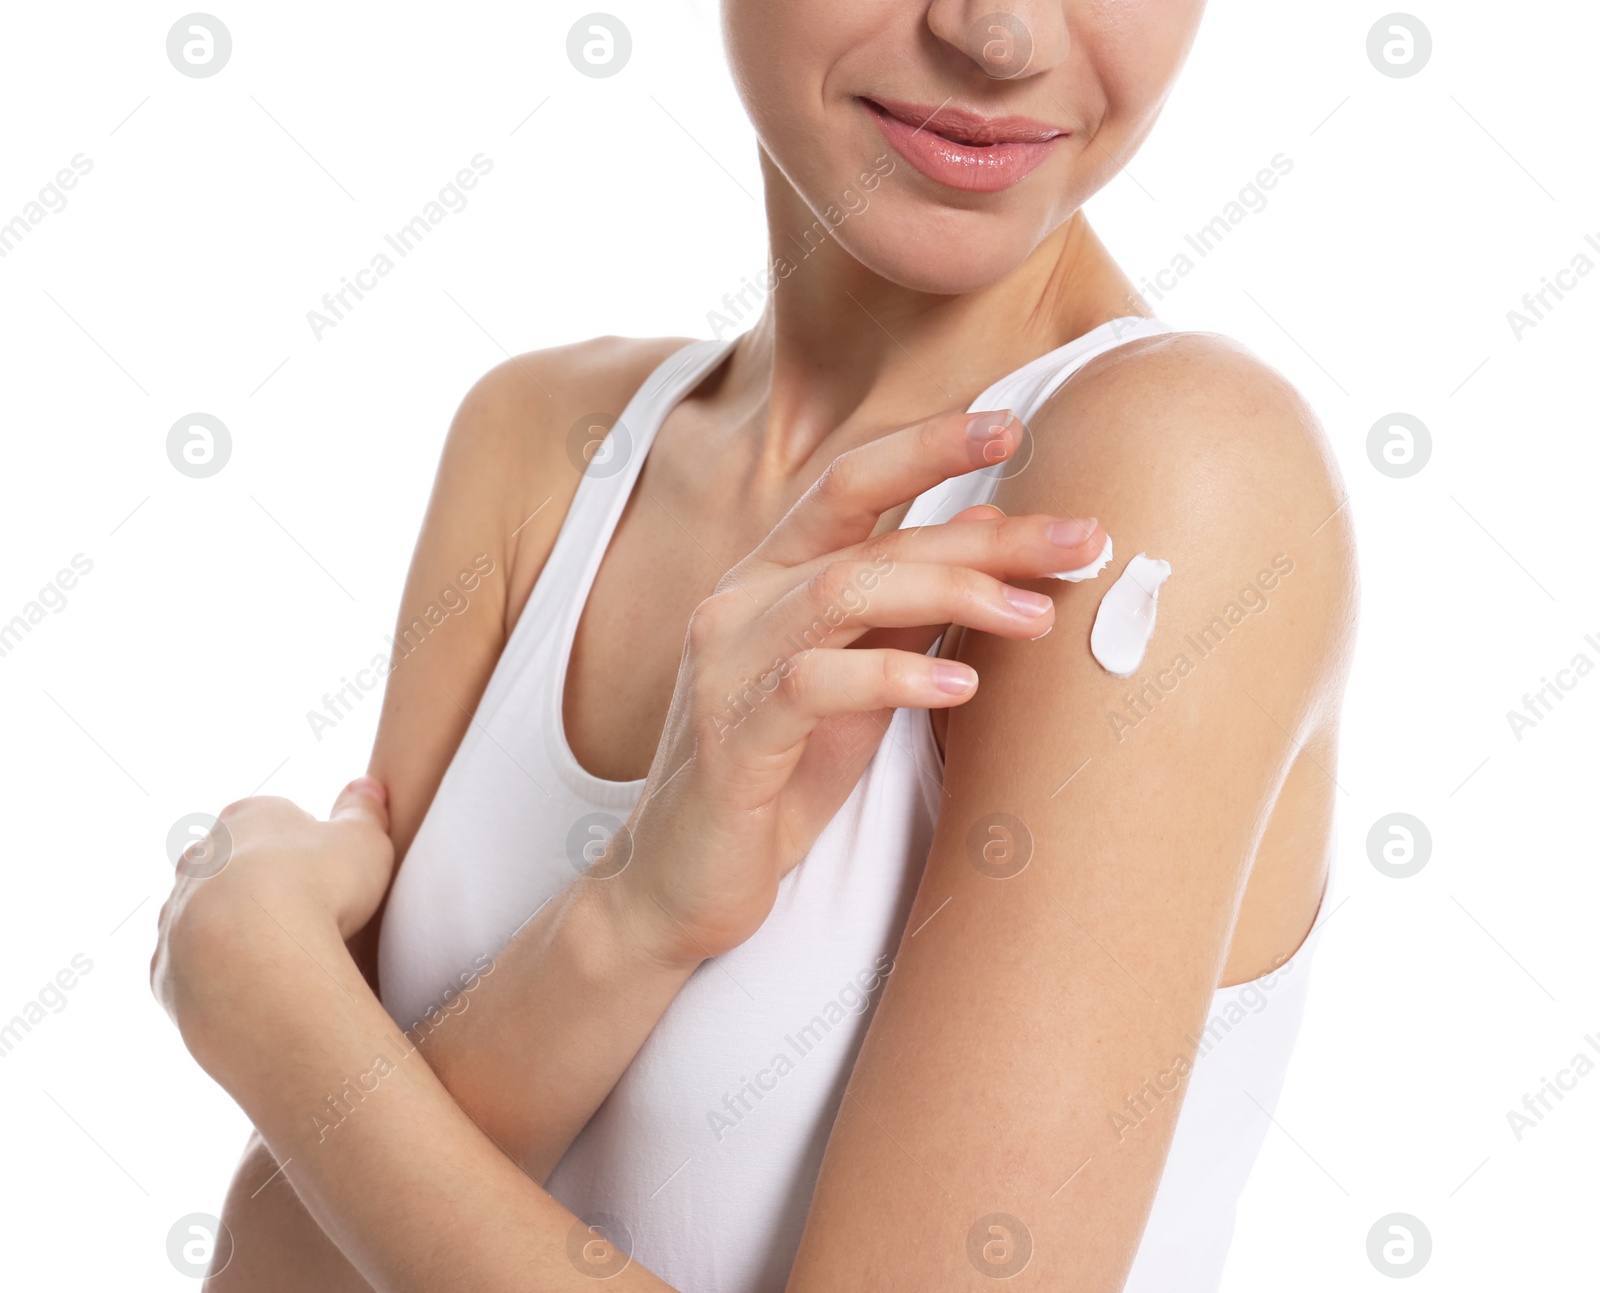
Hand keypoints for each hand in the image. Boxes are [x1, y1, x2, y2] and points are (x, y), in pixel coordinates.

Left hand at [151, 779, 394, 1047]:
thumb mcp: (365, 840)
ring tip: (280, 958)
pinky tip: (252, 989)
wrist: (256, 961)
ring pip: (203, 915)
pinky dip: (219, 976)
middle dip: (260, 883)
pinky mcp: (165, 968)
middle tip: (305, 912)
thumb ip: (364, 812)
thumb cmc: (318, 889)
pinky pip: (191, 969)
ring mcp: (175, 913)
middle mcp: (200, 858)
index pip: (274, 818)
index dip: (305, 843)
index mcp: (248, 817)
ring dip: (234, 931)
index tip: (331, 871)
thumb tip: (366, 788)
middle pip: (229, 862)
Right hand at [610, 409, 1108, 964]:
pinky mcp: (731, 736)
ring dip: (954, 593)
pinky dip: (896, 676)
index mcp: (768, 579)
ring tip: (1037, 617)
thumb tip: (990, 543)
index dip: (927, 446)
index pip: (849, 486)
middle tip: (1082, 541)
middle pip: (871, 536)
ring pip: (845, 589)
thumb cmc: (777, 778)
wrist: (682, 882)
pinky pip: (818, 682)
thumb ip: (903, 615)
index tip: (1014, 425)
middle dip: (985, 532)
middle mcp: (740, 603)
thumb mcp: (854, 685)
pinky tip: (960, 684)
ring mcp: (727, 664)